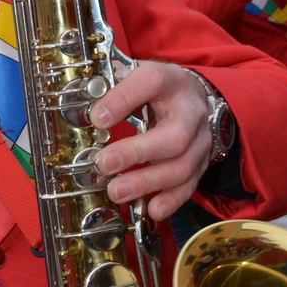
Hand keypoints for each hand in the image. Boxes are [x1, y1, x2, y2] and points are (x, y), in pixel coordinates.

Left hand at [89, 61, 213, 220]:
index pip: (152, 82)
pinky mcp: (201, 165)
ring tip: (116, 191)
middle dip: (138, 153)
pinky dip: (170, 200)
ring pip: (182, 166)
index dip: (123, 99)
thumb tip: (85, 102)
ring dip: (147, 182)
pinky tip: (151, 209)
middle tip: (105, 164)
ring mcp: (200, 142)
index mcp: (171, 81)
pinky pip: (189, 186)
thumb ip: (113, 85)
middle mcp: (191, 112)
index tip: (97, 118)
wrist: (194, 100)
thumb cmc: (158, 91)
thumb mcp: (138, 77)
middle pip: (174, 136)